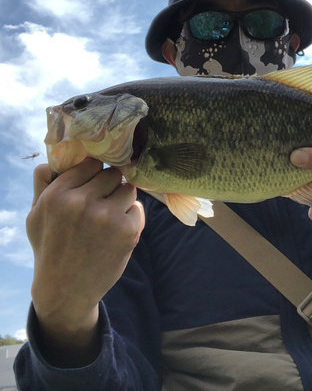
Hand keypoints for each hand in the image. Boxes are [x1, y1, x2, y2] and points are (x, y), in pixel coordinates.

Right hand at [26, 158, 144, 365]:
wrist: (65, 291)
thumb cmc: (50, 248)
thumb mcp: (35, 215)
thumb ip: (43, 184)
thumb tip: (56, 159)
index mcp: (57, 195)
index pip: (91, 165)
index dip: (94, 174)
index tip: (93, 185)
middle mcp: (82, 202)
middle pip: (112, 174)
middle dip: (109, 187)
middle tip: (102, 203)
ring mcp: (106, 217)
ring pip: (128, 189)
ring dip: (122, 200)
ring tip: (109, 217)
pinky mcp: (127, 231)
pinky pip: (138, 208)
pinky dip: (131, 217)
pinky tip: (117, 231)